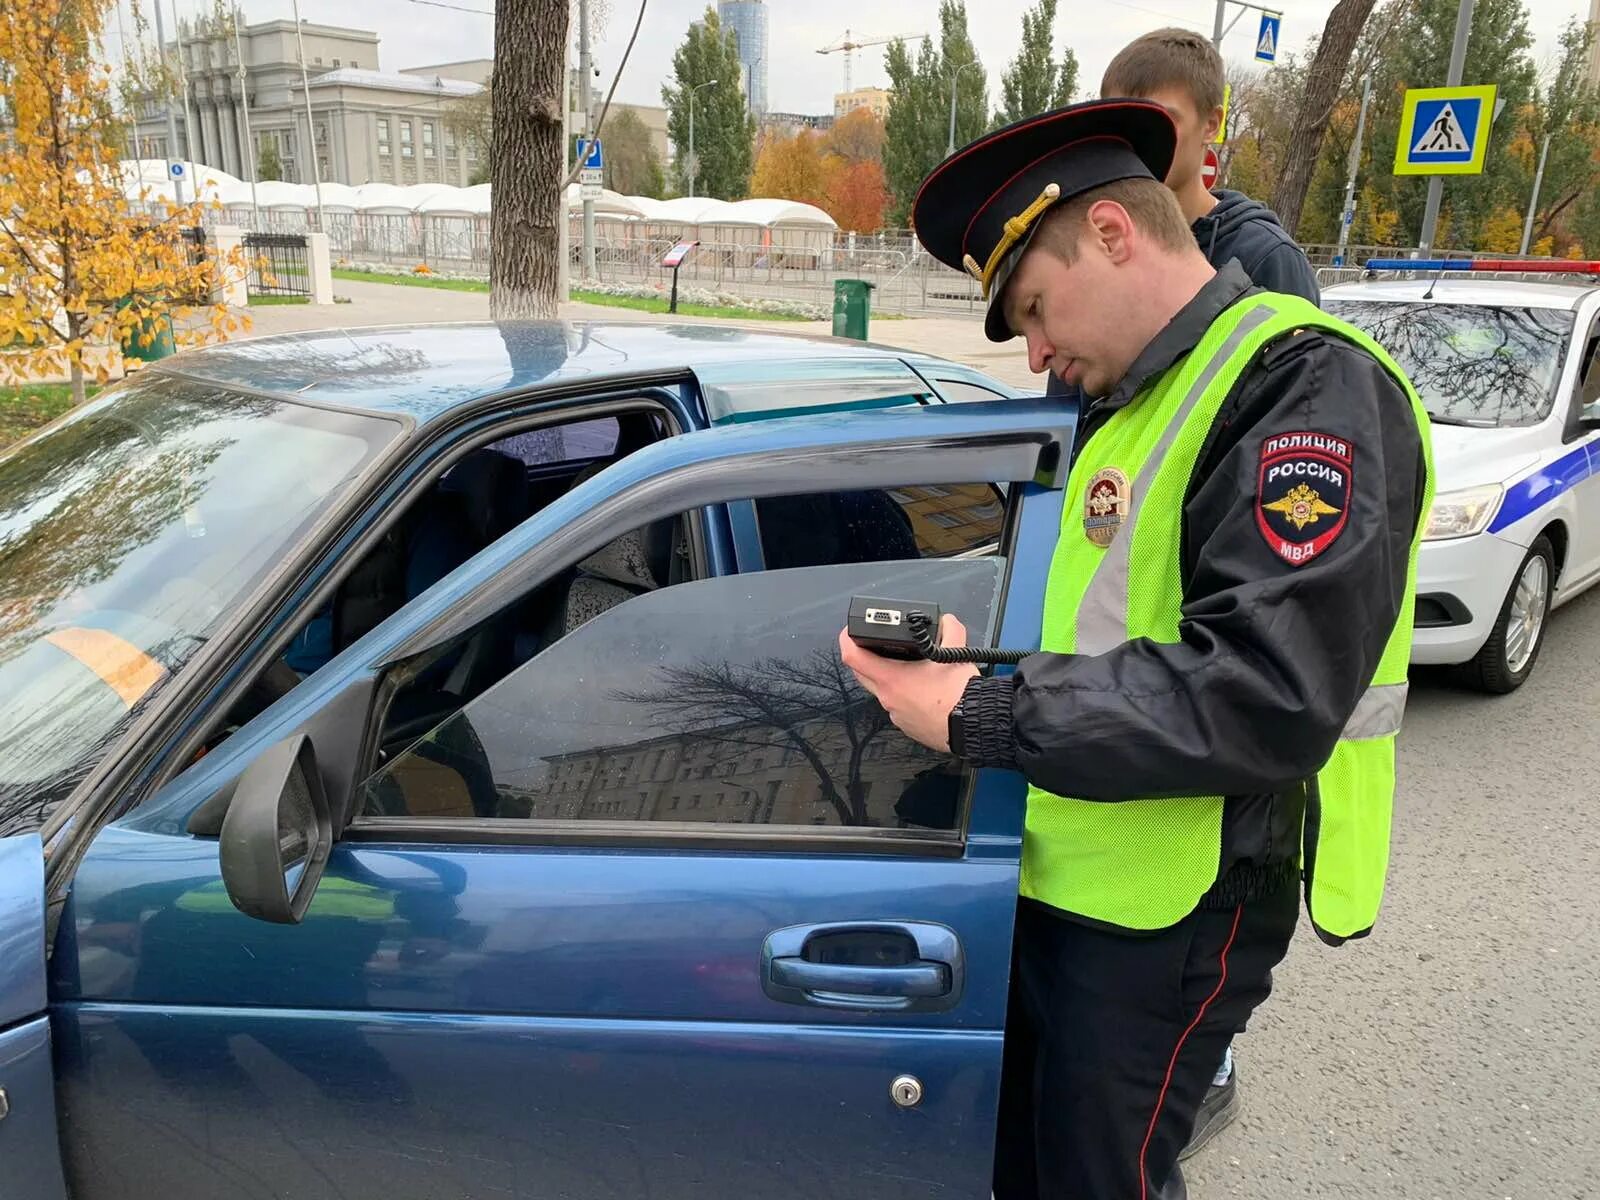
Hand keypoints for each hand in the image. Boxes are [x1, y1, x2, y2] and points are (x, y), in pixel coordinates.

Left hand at [838, 614, 978, 753]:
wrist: (975, 725)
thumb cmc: (960, 695)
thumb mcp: (955, 653)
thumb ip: (950, 630)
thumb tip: (947, 621)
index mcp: (892, 678)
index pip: (853, 657)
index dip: (846, 639)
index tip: (849, 631)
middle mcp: (888, 698)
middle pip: (862, 674)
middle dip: (866, 657)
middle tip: (876, 646)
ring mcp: (897, 715)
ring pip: (883, 691)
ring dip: (890, 678)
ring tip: (909, 668)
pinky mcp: (908, 726)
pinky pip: (899, 707)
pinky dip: (905, 696)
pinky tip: (923, 691)